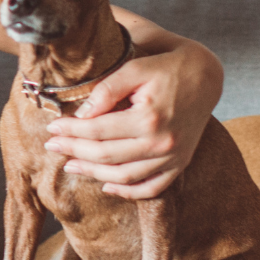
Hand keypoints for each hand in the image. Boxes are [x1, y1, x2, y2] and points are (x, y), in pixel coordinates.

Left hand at [42, 38, 222, 198]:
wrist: (207, 76)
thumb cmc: (168, 66)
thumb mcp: (136, 67)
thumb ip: (107, 90)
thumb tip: (81, 114)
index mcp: (149, 117)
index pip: (97, 130)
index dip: (70, 131)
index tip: (52, 128)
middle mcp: (162, 143)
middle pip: (107, 156)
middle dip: (74, 152)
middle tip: (52, 147)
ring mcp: (173, 157)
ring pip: (125, 177)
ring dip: (94, 174)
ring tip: (71, 165)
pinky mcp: (180, 164)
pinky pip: (152, 188)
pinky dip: (128, 192)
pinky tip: (107, 186)